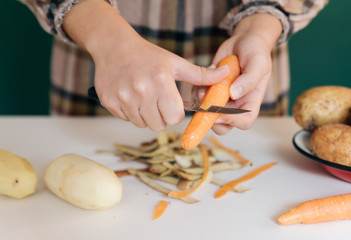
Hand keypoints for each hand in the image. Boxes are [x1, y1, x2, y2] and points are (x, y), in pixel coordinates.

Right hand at [93, 36, 228, 130]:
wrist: (114, 47)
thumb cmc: (148, 55)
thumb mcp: (176, 63)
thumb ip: (201, 75)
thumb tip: (226, 74)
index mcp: (161, 82)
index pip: (175, 117)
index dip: (175, 112)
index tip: (171, 103)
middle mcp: (141, 91)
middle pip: (159, 125)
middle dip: (161, 116)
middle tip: (157, 100)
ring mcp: (123, 98)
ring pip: (142, 124)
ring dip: (146, 116)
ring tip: (144, 97)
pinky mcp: (109, 102)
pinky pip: (126, 119)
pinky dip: (131, 113)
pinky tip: (131, 96)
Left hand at [193, 13, 281, 134]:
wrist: (243, 41)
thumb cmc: (256, 52)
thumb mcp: (258, 63)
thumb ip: (249, 80)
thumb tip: (234, 95)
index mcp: (250, 102)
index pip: (244, 122)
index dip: (232, 120)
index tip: (221, 110)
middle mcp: (235, 105)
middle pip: (222, 125)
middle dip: (211, 117)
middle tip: (207, 102)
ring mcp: (221, 98)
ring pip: (206, 112)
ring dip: (203, 98)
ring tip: (210, 78)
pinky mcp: (209, 90)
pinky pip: (198, 96)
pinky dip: (199, 85)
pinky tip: (211, 68)